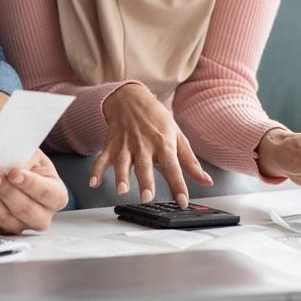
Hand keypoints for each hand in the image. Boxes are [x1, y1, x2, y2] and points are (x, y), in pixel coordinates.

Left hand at [0, 149, 68, 234]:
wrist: (6, 168)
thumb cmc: (23, 161)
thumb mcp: (30, 153)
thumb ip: (24, 157)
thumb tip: (9, 161)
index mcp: (55, 195)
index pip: (46, 193)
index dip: (30, 184)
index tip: (14, 173)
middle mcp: (41, 215)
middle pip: (26, 210)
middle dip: (7, 191)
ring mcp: (20, 225)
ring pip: (5, 218)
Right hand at [92, 82, 212, 207]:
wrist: (131, 98)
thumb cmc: (157, 119)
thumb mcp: (177, 136)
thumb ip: (190, 162)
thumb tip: (207, 181)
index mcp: (163, 143)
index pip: (173, 167)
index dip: (178, 186)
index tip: (182, 202)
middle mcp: (144, 145)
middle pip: (145, 166)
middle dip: (145, 181)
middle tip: (147, 197)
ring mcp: (125, 145)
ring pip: (122, 163)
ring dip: (121, 177)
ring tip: (121, 190)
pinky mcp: (111, 146)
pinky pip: (102, 159)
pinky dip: (96, 171)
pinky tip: (93, 182)